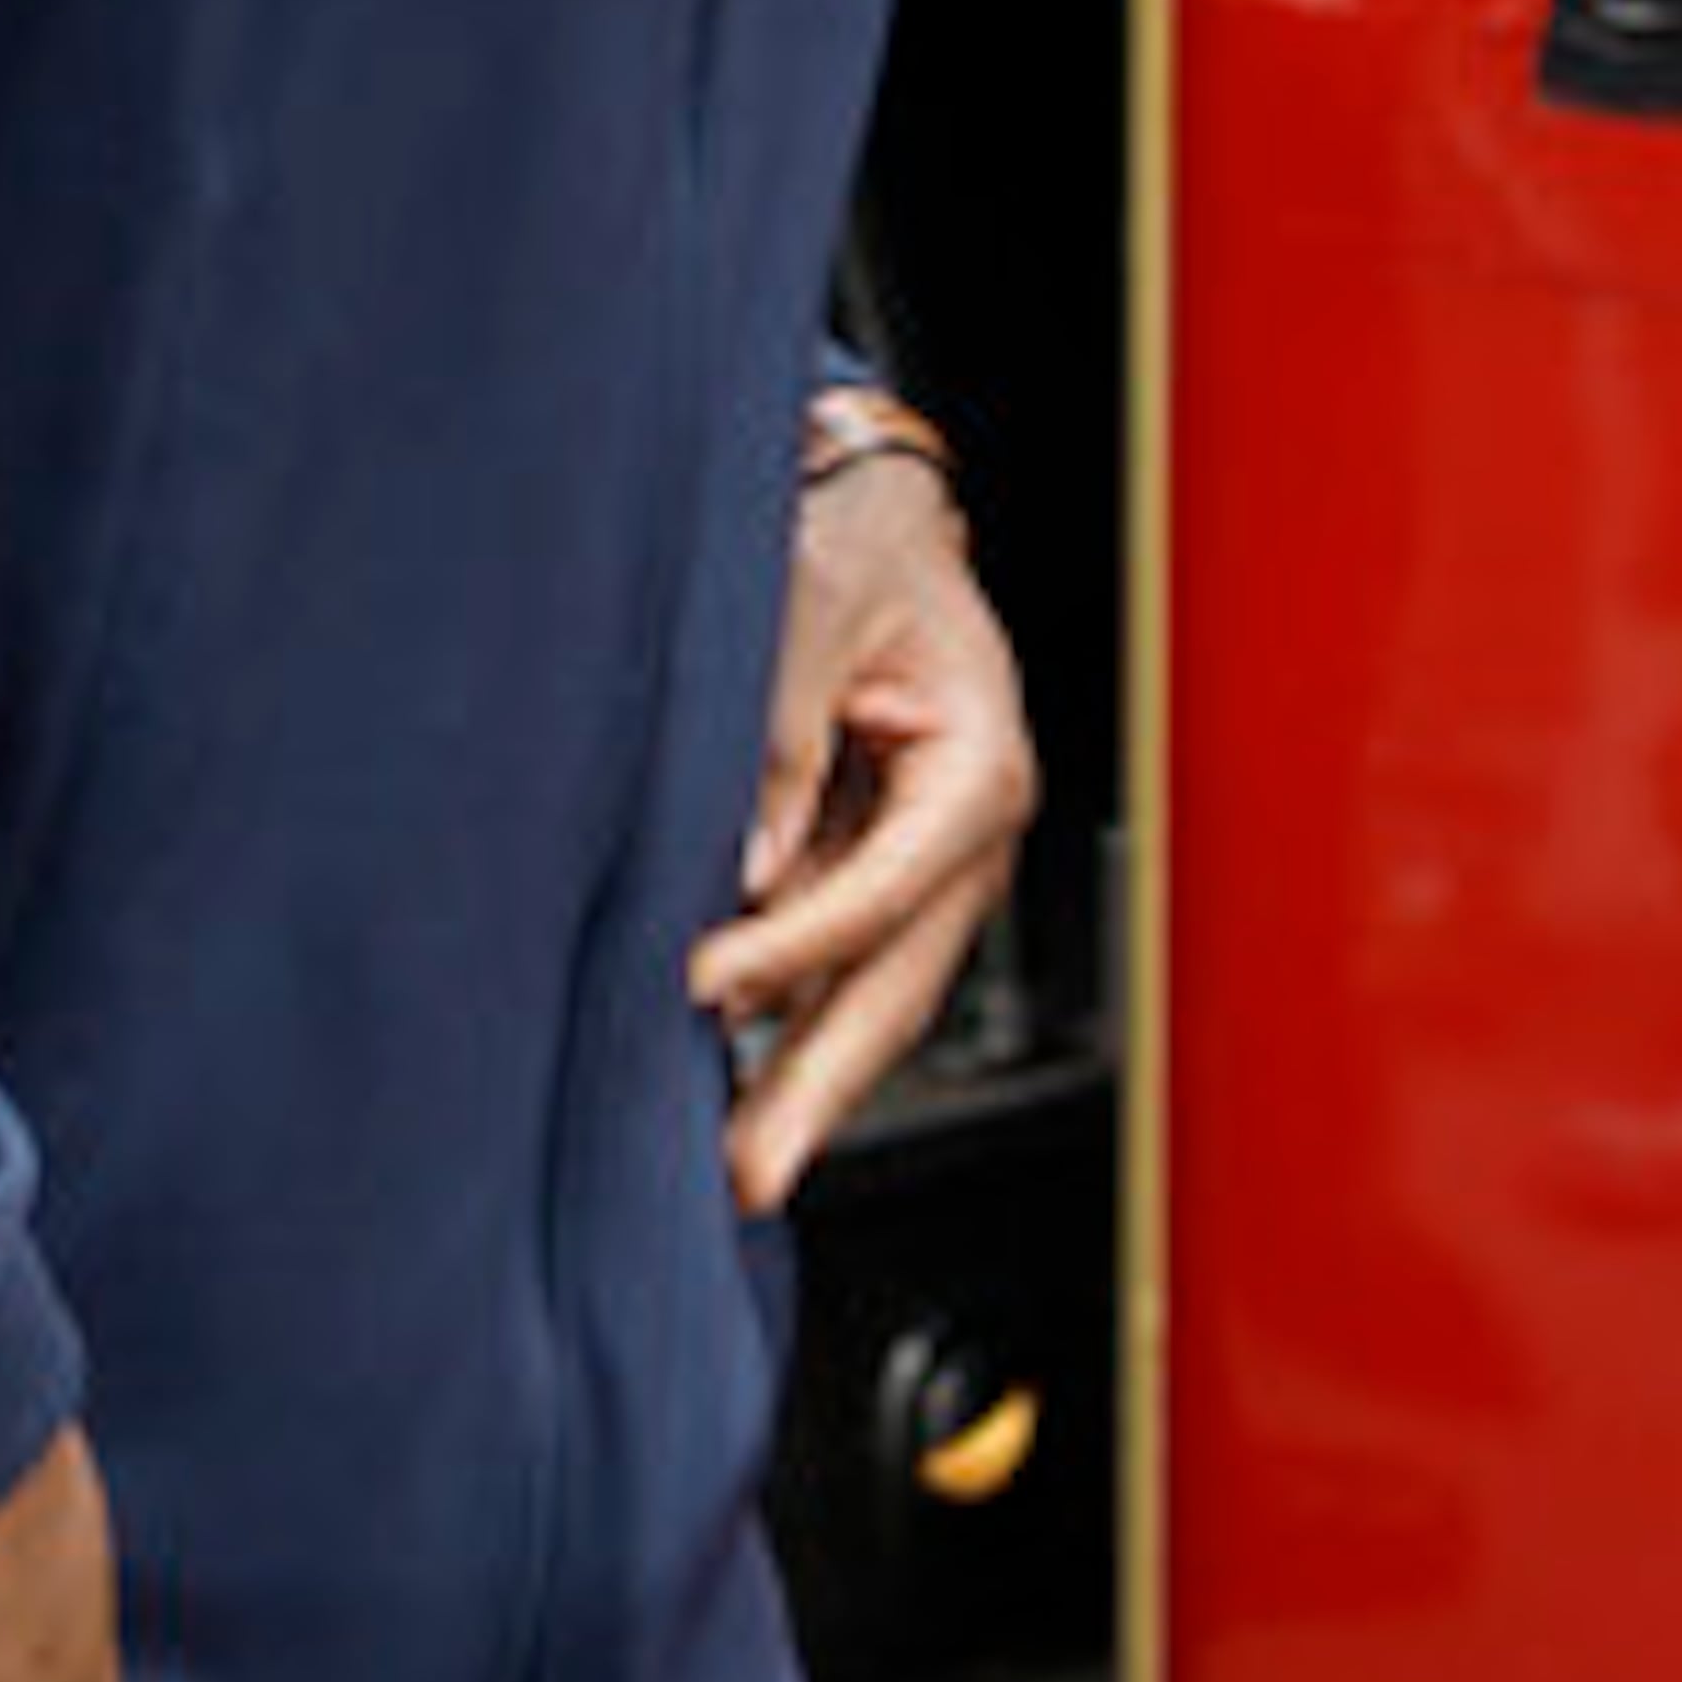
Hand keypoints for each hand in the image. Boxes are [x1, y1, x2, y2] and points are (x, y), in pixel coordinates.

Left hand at [691, 437, 1037, 1215]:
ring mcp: (922, 860)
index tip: (702, 987)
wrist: (870, 507)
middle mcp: (966, 831)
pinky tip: (726, 1082)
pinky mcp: (871, 865)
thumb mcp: (814, 601)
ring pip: (866, 991)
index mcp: (979, 765)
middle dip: (823, 1085)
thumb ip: (786, 733)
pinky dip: (784, 1018)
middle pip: (899, 981)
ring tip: (729, 1163)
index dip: (797, 944)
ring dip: (800, 1075)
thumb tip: (750, 871)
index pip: (889, 885)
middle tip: (749, 1174)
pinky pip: (830, 960)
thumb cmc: (857, 538)